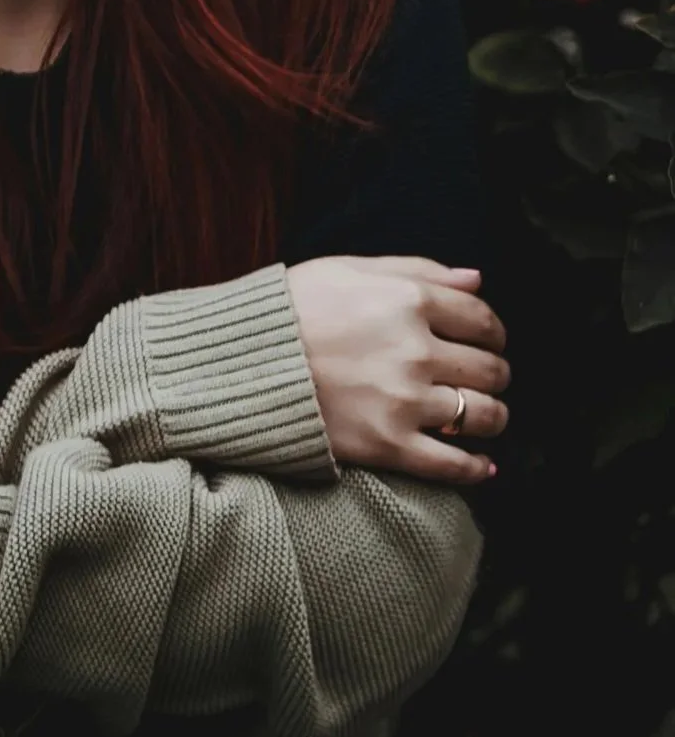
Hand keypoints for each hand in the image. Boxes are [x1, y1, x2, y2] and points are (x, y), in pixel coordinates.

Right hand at [286, 255, 509, 484]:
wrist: (240, 361)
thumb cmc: (292, 308)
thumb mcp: (348, 269)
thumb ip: (417, 269)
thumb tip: (476, 280)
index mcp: (407, 301)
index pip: (482, 319)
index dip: (493, 331)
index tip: (488, 340)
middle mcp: (414, 350)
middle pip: (489, 368)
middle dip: (495, 373)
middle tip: (484, 377)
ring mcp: (403, 401)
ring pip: (481, 416)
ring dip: (492, 417)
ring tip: (483, 415)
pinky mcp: (387, 445)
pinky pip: (453, 464)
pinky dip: (476, 468)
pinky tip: (481, 463)